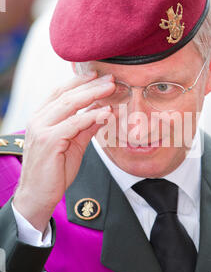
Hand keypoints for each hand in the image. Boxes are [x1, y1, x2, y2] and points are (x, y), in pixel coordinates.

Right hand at [13, 72, 114, 232]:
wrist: (38, 196)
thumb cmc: (54, 172)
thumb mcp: (73, 145)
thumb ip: (86, 128)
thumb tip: (102, 114)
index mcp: (41, 118)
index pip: (60, 93)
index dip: (79, 82)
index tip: (98, 75)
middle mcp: (38, 119)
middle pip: (67, 95)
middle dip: (91, 85)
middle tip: (110, 79)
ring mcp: (41, 129)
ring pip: (69, 105)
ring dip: (93, 95)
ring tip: (111, 89)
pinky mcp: (48, 141)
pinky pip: (74, 123)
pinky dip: (91, 116)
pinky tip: (106, 112)